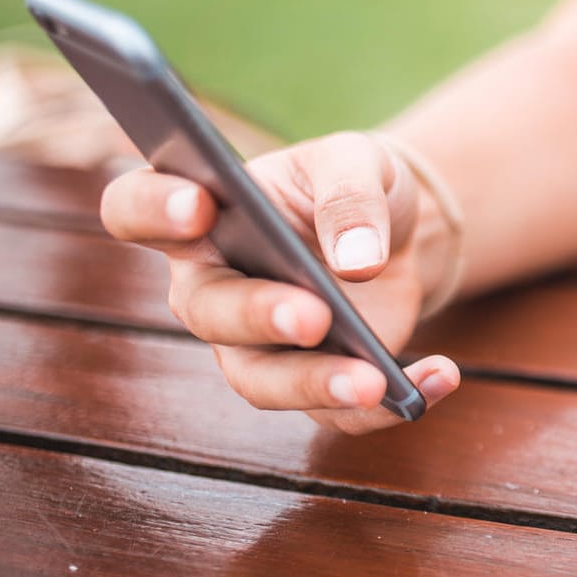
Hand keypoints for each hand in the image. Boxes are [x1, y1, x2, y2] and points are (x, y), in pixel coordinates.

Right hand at [100, 130, 460, 432]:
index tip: (197, 204)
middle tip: (311, 315)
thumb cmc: (351, 186)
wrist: (400, 231)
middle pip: (206, 312)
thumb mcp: (358, 162)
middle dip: (257, 316)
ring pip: (260, 381)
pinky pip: (335, 413)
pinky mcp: (309, 385)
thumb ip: (351, 196)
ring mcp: (253, 345)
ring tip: (374, 382)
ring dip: (315, 384)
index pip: (135, 208)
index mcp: (199, 211)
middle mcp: (211, 286)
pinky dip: (389, 406)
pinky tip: (440, 376)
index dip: (153, 208)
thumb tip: (357, 262)